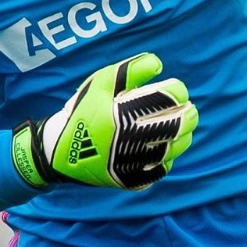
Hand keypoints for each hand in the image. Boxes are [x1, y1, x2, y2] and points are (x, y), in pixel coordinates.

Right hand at [12, 53, 197, 190]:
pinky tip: (160, 146)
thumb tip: (159, 65)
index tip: (174, 88)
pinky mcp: (132, 181)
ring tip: (176, 125)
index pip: (170, 97)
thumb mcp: (99, 84)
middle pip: (181, 125)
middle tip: (188, 108)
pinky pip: (162, 169)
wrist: (58, 152)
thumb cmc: (81, 112)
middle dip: (189, 113)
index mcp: (125, 114)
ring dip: (182, 134)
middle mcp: (132, 141)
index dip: (177, 89)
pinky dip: (166, 156)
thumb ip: (130, 70)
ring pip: (176, 148)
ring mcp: (134, 164)